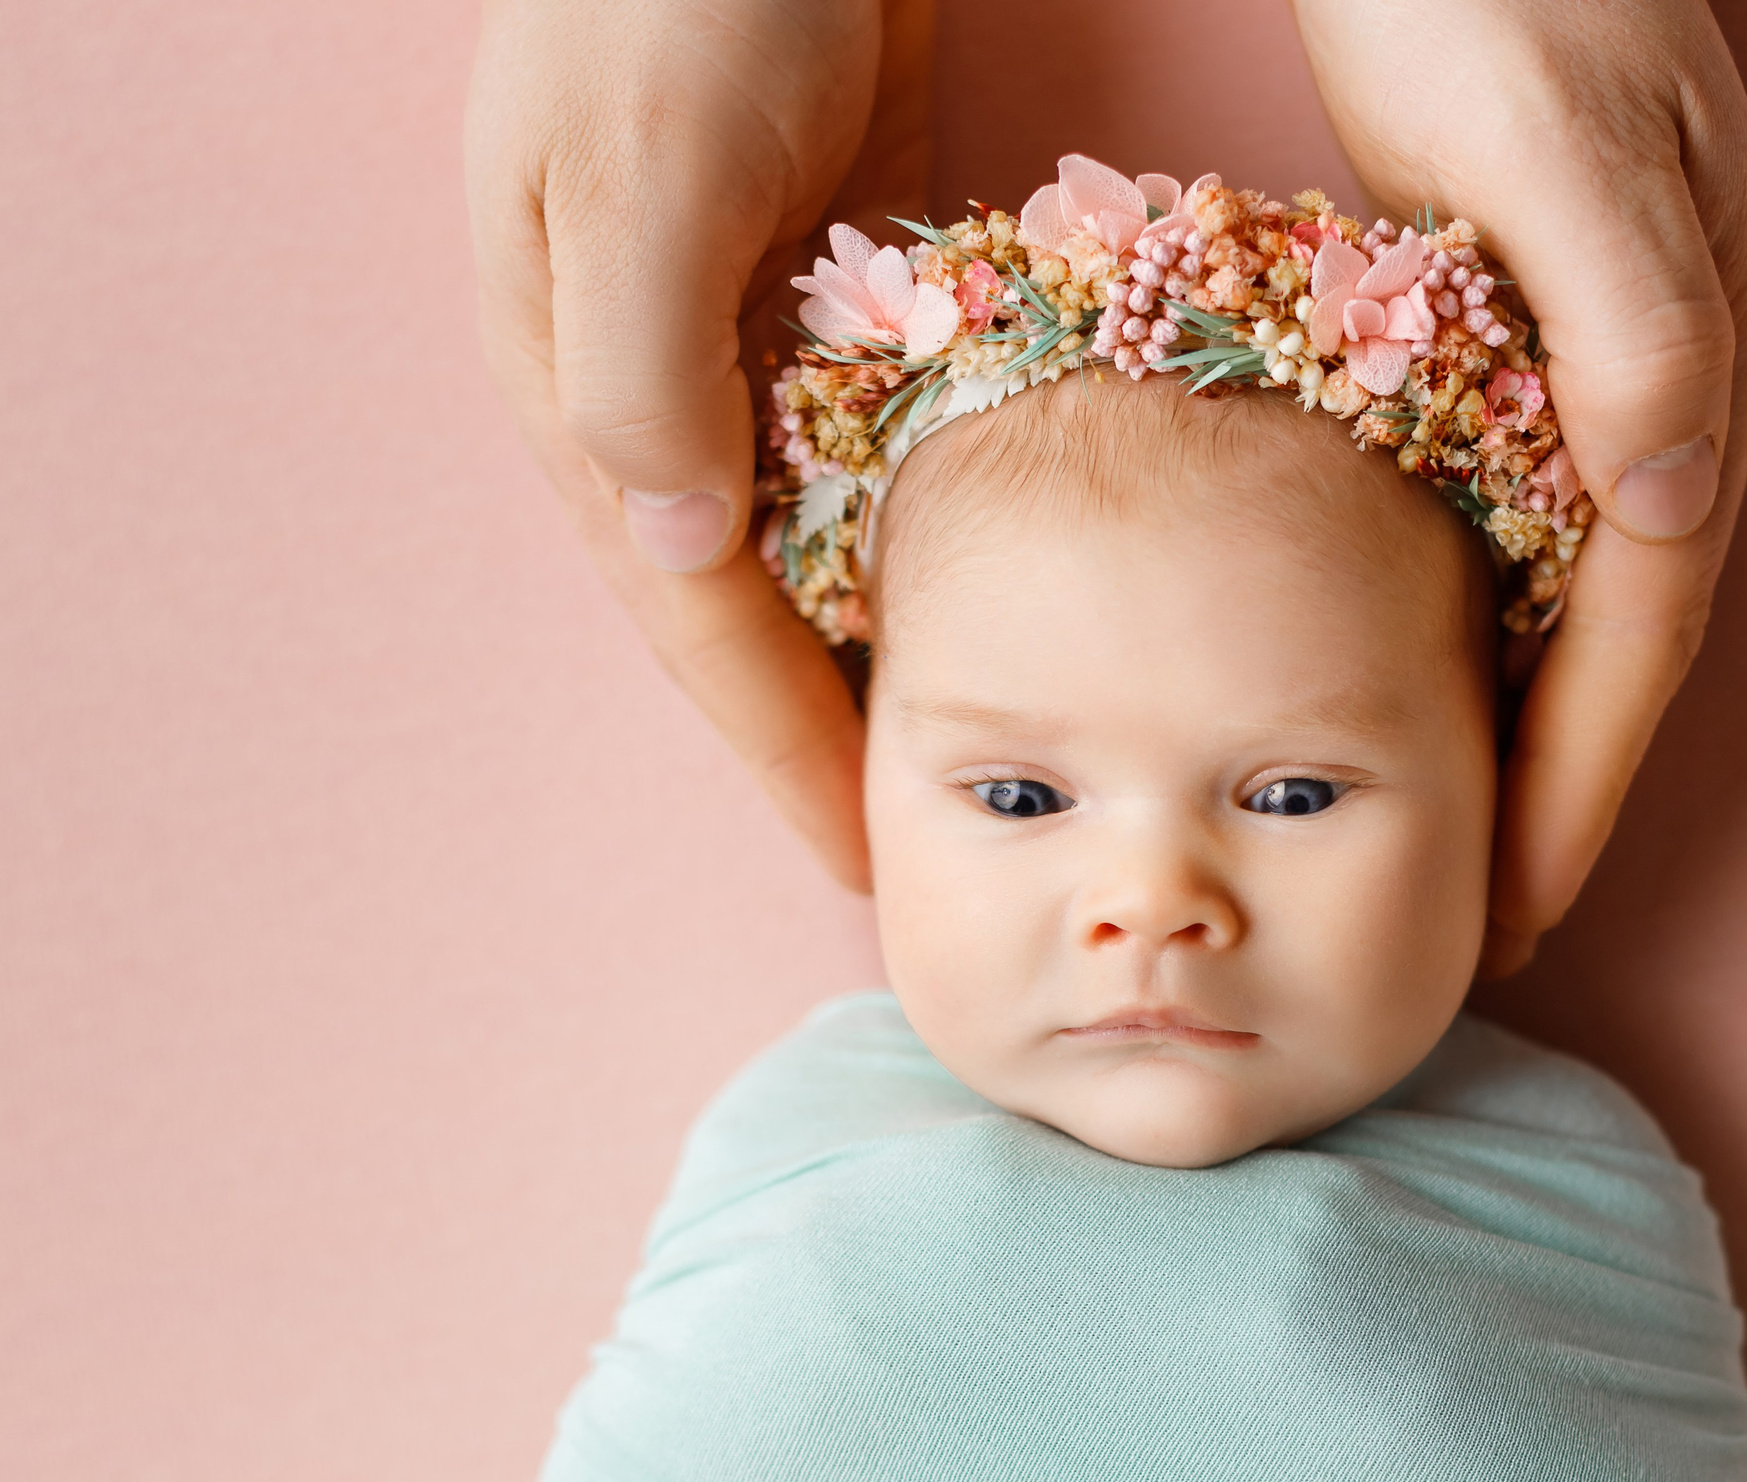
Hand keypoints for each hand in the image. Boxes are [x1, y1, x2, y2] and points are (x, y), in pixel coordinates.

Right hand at [466, 0, 926, 891]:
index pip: (690, 610)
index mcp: (584, 375)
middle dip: (819, 726)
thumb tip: (669, 551)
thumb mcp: (645, 167)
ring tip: (959, 744)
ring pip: (803, 535)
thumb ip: (643, 361)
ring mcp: (730, 329)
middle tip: (919, 841)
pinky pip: (858, 444)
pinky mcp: (813, 277)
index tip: (855, 859)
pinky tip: (972, 583)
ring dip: (868, 640)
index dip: (774, 743)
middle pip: (741, 602)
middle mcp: (649, 374)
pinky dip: (909, 528)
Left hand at [1291, 0, 1746, 974]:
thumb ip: (1635, 317)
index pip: (1646, 614)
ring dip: (1535, 723)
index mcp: (1687, 347)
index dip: (1583, 773)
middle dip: (1566, 789)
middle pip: (1628, 631)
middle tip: (1492, 924)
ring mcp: (1615, 349)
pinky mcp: (1543, 326)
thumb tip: (1676, 506)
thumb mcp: (1551, 140)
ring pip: (1588, 590)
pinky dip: (1495, 623)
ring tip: (1467, 841)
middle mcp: (1673, 368)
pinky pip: (1531, 522)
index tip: (1523, 903)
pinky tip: (1433, 672)